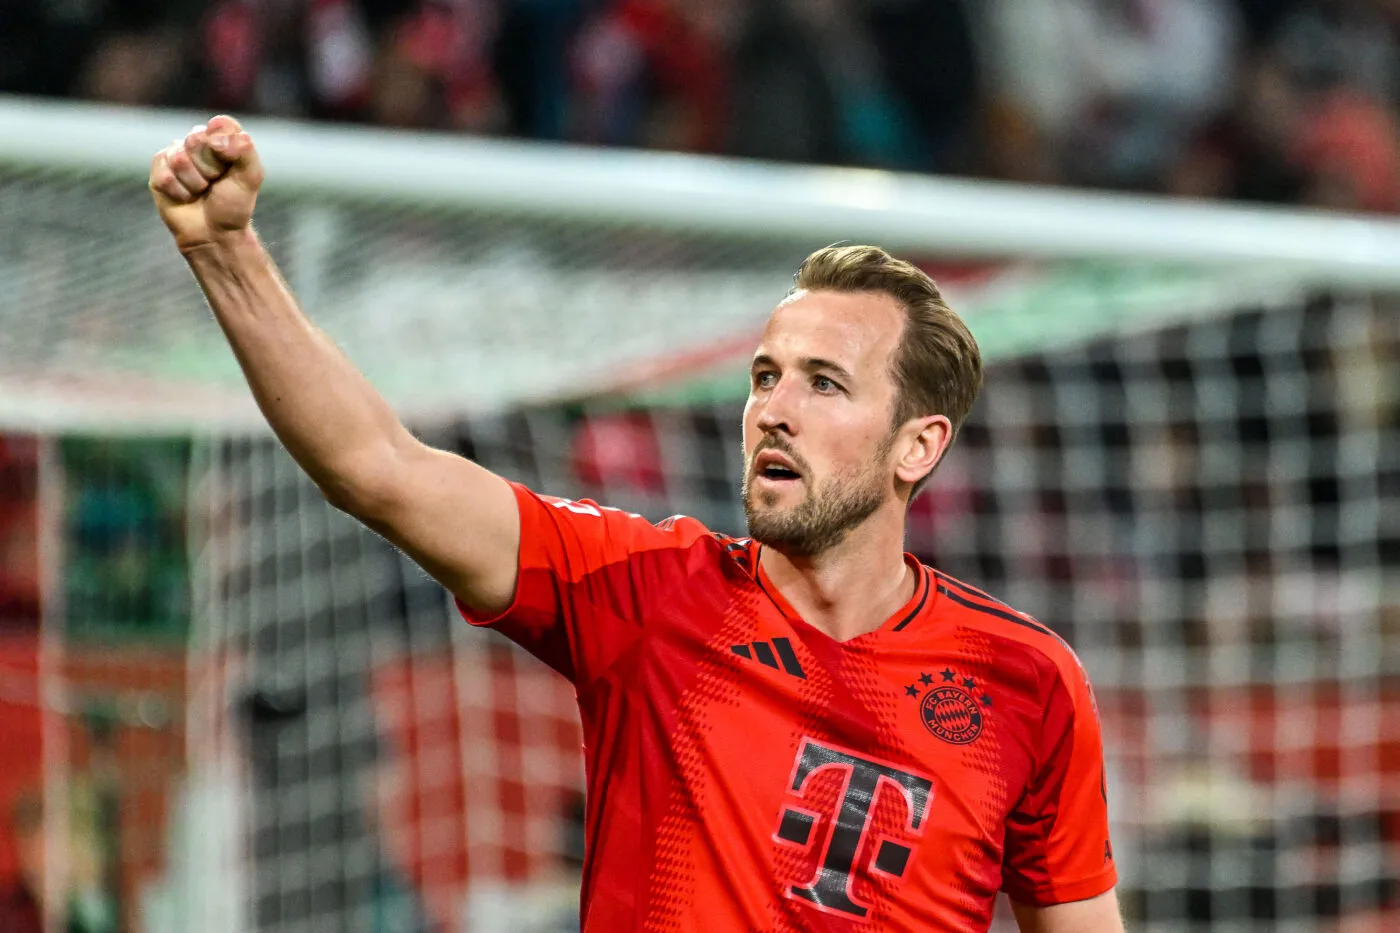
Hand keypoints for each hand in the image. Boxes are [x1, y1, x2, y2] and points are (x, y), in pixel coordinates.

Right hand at [149, 115, 263, 252]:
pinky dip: (180, 192)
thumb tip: (217, 137)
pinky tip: (185, 197)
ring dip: (195, 183)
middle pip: (196, 139)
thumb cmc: (233, 204)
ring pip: (179, 159)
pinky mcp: (159, 169)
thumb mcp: (250, 177)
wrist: (214, 233)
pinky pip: (166, 176)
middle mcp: (198, 142)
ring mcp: (176, 154)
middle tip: (215, 182)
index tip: (230, 165)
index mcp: (222, 138)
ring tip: (201, 191)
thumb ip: (244, 151)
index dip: (224, 146)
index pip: (221, 125)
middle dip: (210, 168)